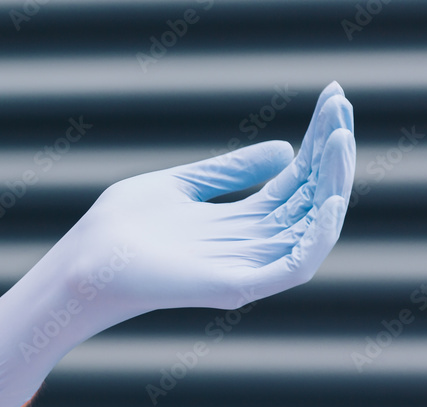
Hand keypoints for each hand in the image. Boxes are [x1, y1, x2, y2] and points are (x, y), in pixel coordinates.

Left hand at [69, 81, 355, 318]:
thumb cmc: (120, 228)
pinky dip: (319, 234)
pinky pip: (296, 266)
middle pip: (309, 198)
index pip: (294, 181)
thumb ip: (229, 172)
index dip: (317, 142)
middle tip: (342, 105)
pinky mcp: (236, 287)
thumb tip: (285, 150)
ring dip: (332, 182)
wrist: (85, 262)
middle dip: (332, 153)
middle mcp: (249, 248)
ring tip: (339, 137)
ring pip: (312, 227)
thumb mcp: (182, 186)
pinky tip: (327, 195)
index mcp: (237, 225)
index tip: (332, 97)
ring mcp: (245, 269)